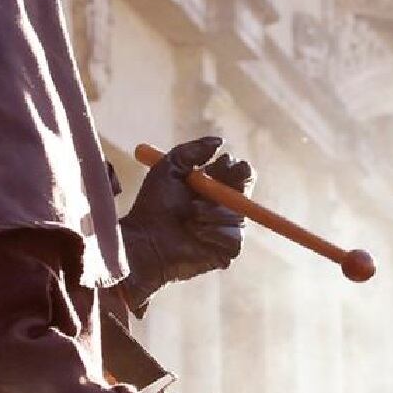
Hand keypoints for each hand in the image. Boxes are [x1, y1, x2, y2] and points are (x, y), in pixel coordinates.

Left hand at [118, 136, 252, 310]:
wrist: (145, 239)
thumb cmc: (154, 205)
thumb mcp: (169, 168)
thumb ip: (192, 151)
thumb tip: (220, 142)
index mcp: (214, 187)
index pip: (238, 173)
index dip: (236, 166)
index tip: (223, 162)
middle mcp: (224, 207)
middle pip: (247, 190)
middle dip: (239, 183)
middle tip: (222, 182)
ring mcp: (226, 230)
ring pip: (237, 215)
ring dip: (212, 212)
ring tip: (189, 216)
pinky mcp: (225, 251)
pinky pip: (234, 239)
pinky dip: (214, 233)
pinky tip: (195, 234)